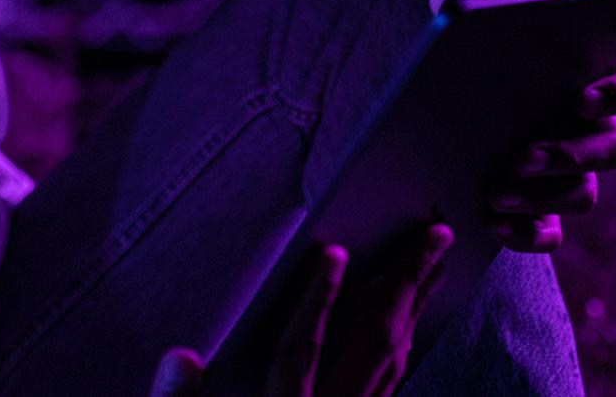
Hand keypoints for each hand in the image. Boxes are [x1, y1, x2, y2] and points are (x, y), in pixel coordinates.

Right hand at [150, 223, 454, 396]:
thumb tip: (181, 356)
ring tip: (434, 264)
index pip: (299, 358)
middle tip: (435, 235)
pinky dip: (401, 351)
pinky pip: (388, 390)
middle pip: (373, 354)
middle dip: (404, 290)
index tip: (333, 255)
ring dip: (414, 314)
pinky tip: (405, 327)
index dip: (314, 304)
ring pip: (392, 371)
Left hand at [449, 0, 615, 252]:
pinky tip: (491, 221)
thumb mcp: (500, 28)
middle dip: (567, 156)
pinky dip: (525, 233)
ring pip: (582, 196)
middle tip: (520, 157)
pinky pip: (551, 233)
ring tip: (494, 192)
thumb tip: (493, 18)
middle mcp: (600, 130)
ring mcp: (576, 173)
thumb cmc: (494, 46)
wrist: (467, 83)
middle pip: (612, 152)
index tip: (581, 98)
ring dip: (540, 196)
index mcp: (605, 79)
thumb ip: (509, 23)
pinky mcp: (546, 208)